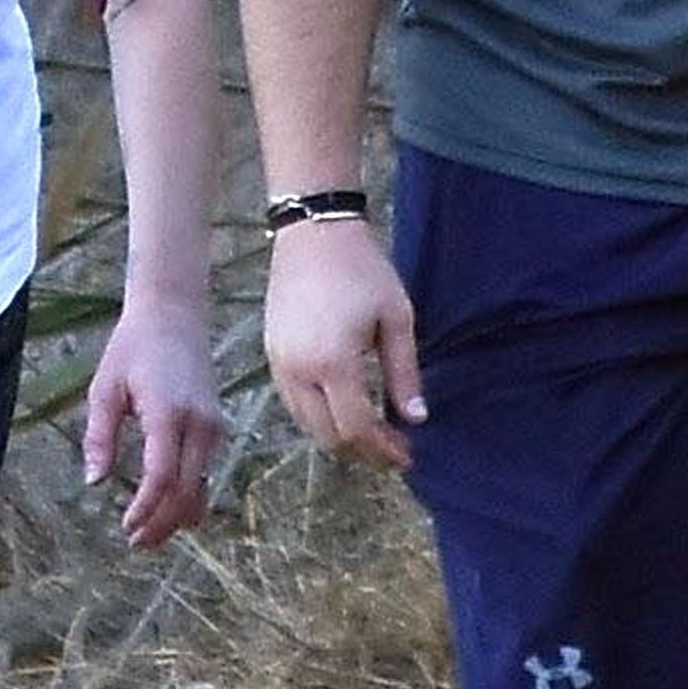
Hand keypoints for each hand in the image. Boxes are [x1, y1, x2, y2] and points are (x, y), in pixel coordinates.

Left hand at [83, 303, 222, 547]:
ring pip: (201, 486)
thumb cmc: (133, 348)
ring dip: (177, 516)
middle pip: (186, 491)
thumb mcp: (105, 388)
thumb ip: (100, 436)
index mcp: (168, 413)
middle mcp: (199, 423)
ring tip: (151, 535)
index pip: (162, 477)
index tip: (125, 526)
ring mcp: (212, 426)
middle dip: (162, 523)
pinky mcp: (215, 426)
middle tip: (136, 542)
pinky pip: (206, 472)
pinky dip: (190, 496)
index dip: (145, 509)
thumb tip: (94, 482)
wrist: (174, 315)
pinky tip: (170, 510)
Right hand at [263, 214, 425, 470]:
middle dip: (363, 452)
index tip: (407, 454)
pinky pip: (294, 404)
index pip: (356, 428)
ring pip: (307, 425)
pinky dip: (320, 418)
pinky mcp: (271, 357)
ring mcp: (279, 365)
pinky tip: (345, 408)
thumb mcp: (396, 318)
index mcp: (333, 362)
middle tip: (394, 449)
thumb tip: (415, 418)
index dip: (383, 450)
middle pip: (328, 436)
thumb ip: (404, 373)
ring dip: (340, 437)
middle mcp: (299, 371)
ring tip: (374, 433)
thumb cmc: (362, 270)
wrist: (314, 233)